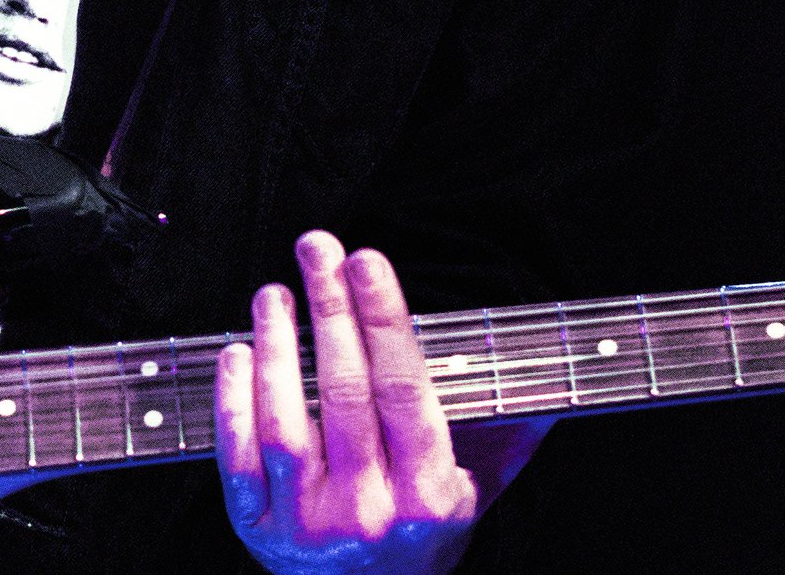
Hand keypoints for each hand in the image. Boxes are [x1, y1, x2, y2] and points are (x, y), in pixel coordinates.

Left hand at [215, 231, 514, 574]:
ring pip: (285, 422)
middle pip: (345, 393)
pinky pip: (238, 457)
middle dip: (330, 310)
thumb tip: (551, 372)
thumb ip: (507, 429)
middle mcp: (369, 512)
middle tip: (318, 248)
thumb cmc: (422, 536)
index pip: (405, 390)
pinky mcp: (257, 530)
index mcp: (428, 495)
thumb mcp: (476, 489)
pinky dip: (233, 401)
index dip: (382, 318)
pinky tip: (238, 352)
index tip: (366, 261)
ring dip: (277, 348)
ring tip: (273, 293)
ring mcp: (308, 525)